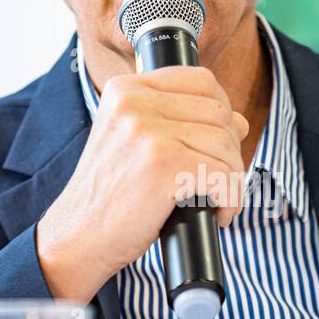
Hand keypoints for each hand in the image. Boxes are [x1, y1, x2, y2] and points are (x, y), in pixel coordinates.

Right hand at [36, 65, 248, 301]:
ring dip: (233, 177)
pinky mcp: (164, 164)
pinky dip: (229, 198)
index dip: (222, 112)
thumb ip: (179, 124)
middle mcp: (134, 102)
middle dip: (230, 150)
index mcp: (125, 90)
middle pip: (218, 112)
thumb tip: (240, 121)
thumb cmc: (110, 198)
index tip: (219, 144)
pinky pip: (222, 174)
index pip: (200, 80)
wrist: (77, 238)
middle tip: (220, 181)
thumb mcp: (134, 146)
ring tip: (218, 200)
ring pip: (225, 143)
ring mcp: (148, 132)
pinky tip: (216, 214)